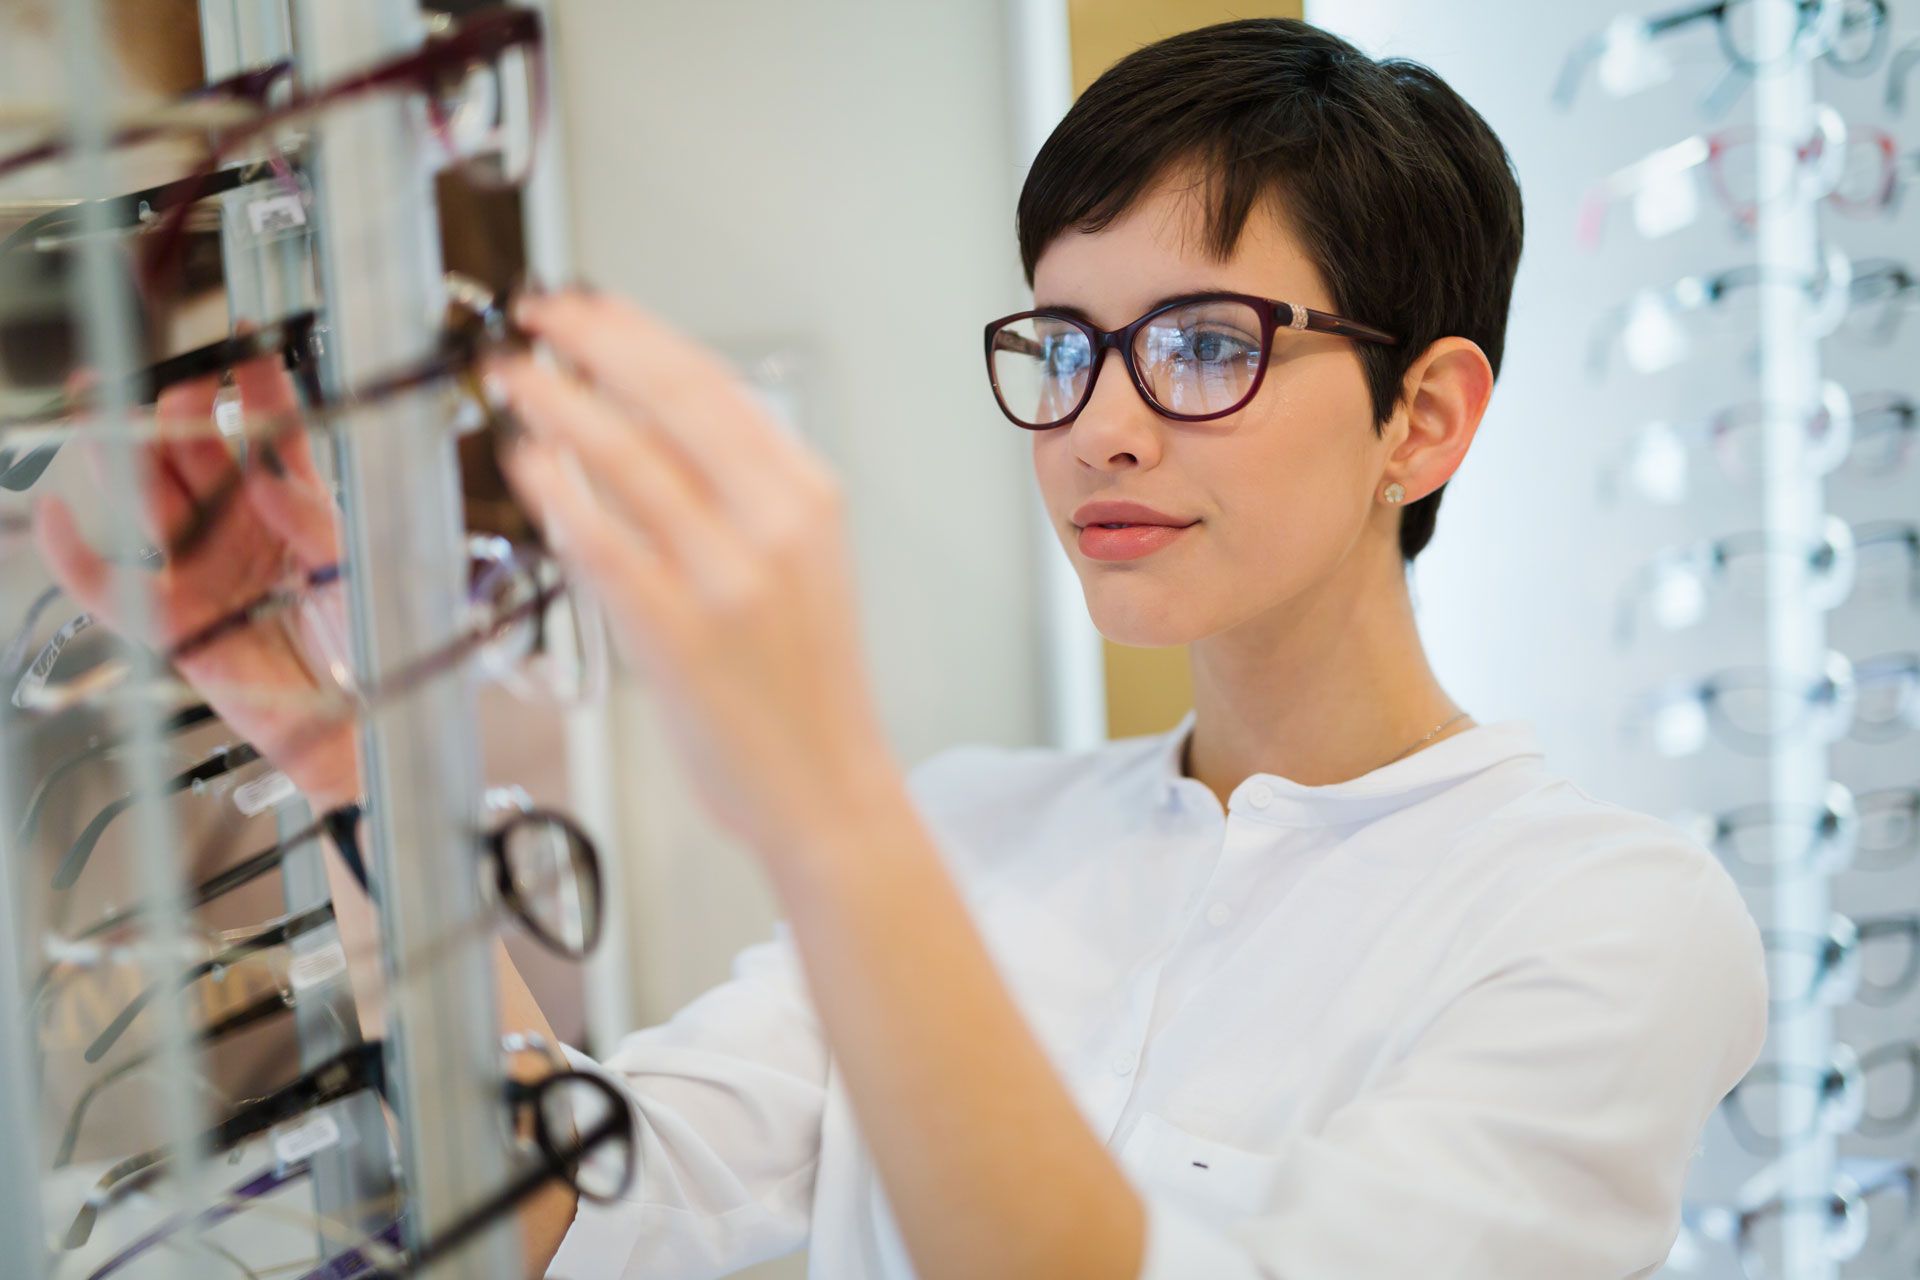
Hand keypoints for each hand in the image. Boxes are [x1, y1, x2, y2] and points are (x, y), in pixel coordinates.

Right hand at [31, 355, 362, 808]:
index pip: (273, 431)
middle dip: (181, 412)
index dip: (258, 384)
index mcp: (300, 506)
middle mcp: (245, 528)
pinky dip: (77, 554)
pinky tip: (56, 511)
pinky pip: (110, 586)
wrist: (364, 731)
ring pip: (150, 498)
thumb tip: (267, 480)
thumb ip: (318, 524)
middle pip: (199, 453)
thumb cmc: (376, 647)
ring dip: (123, 451)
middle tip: (173, 385)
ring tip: (98, 401)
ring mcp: (205, 570)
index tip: (246, 338)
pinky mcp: (175, 624)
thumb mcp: (361, 570)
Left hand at [489, 288, 897, 863]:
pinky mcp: (678, 632)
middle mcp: (775, 524)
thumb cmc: (805, 682)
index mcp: (809, 494)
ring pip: (628, 459)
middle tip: (537, 316)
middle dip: (592, 343)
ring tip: (515, 380)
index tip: (586, 307)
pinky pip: (601, 542)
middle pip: (670, 399)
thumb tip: (643, 419)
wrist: (826, 785)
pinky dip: (558, 494)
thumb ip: (737, 491)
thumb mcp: (800, 560)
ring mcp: (727, 577)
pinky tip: (528, 465)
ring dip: (559, 406)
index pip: (713, 383)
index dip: (636, 333)